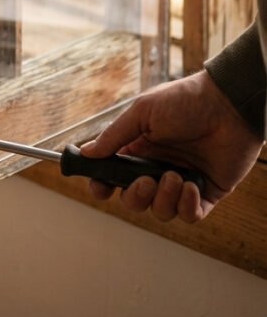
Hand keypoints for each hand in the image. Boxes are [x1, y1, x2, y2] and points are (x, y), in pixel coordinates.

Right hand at [81, 70, 263, 222]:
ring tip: (175, 176)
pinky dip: (186, 207)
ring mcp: (180, 181)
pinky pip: (189, 215)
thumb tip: (87, 152)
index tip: (100, 187)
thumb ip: (114, 136)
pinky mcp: (206, 192)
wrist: (229, 106)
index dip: (102, 185)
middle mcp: (155, 168)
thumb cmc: (184, 101)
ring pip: (160, 210)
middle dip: (135, 195)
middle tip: (146, 181)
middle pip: (133, 199)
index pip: (112, 175)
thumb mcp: (142, 112)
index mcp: (137, 148)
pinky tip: (190, 185)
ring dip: (164, 198)